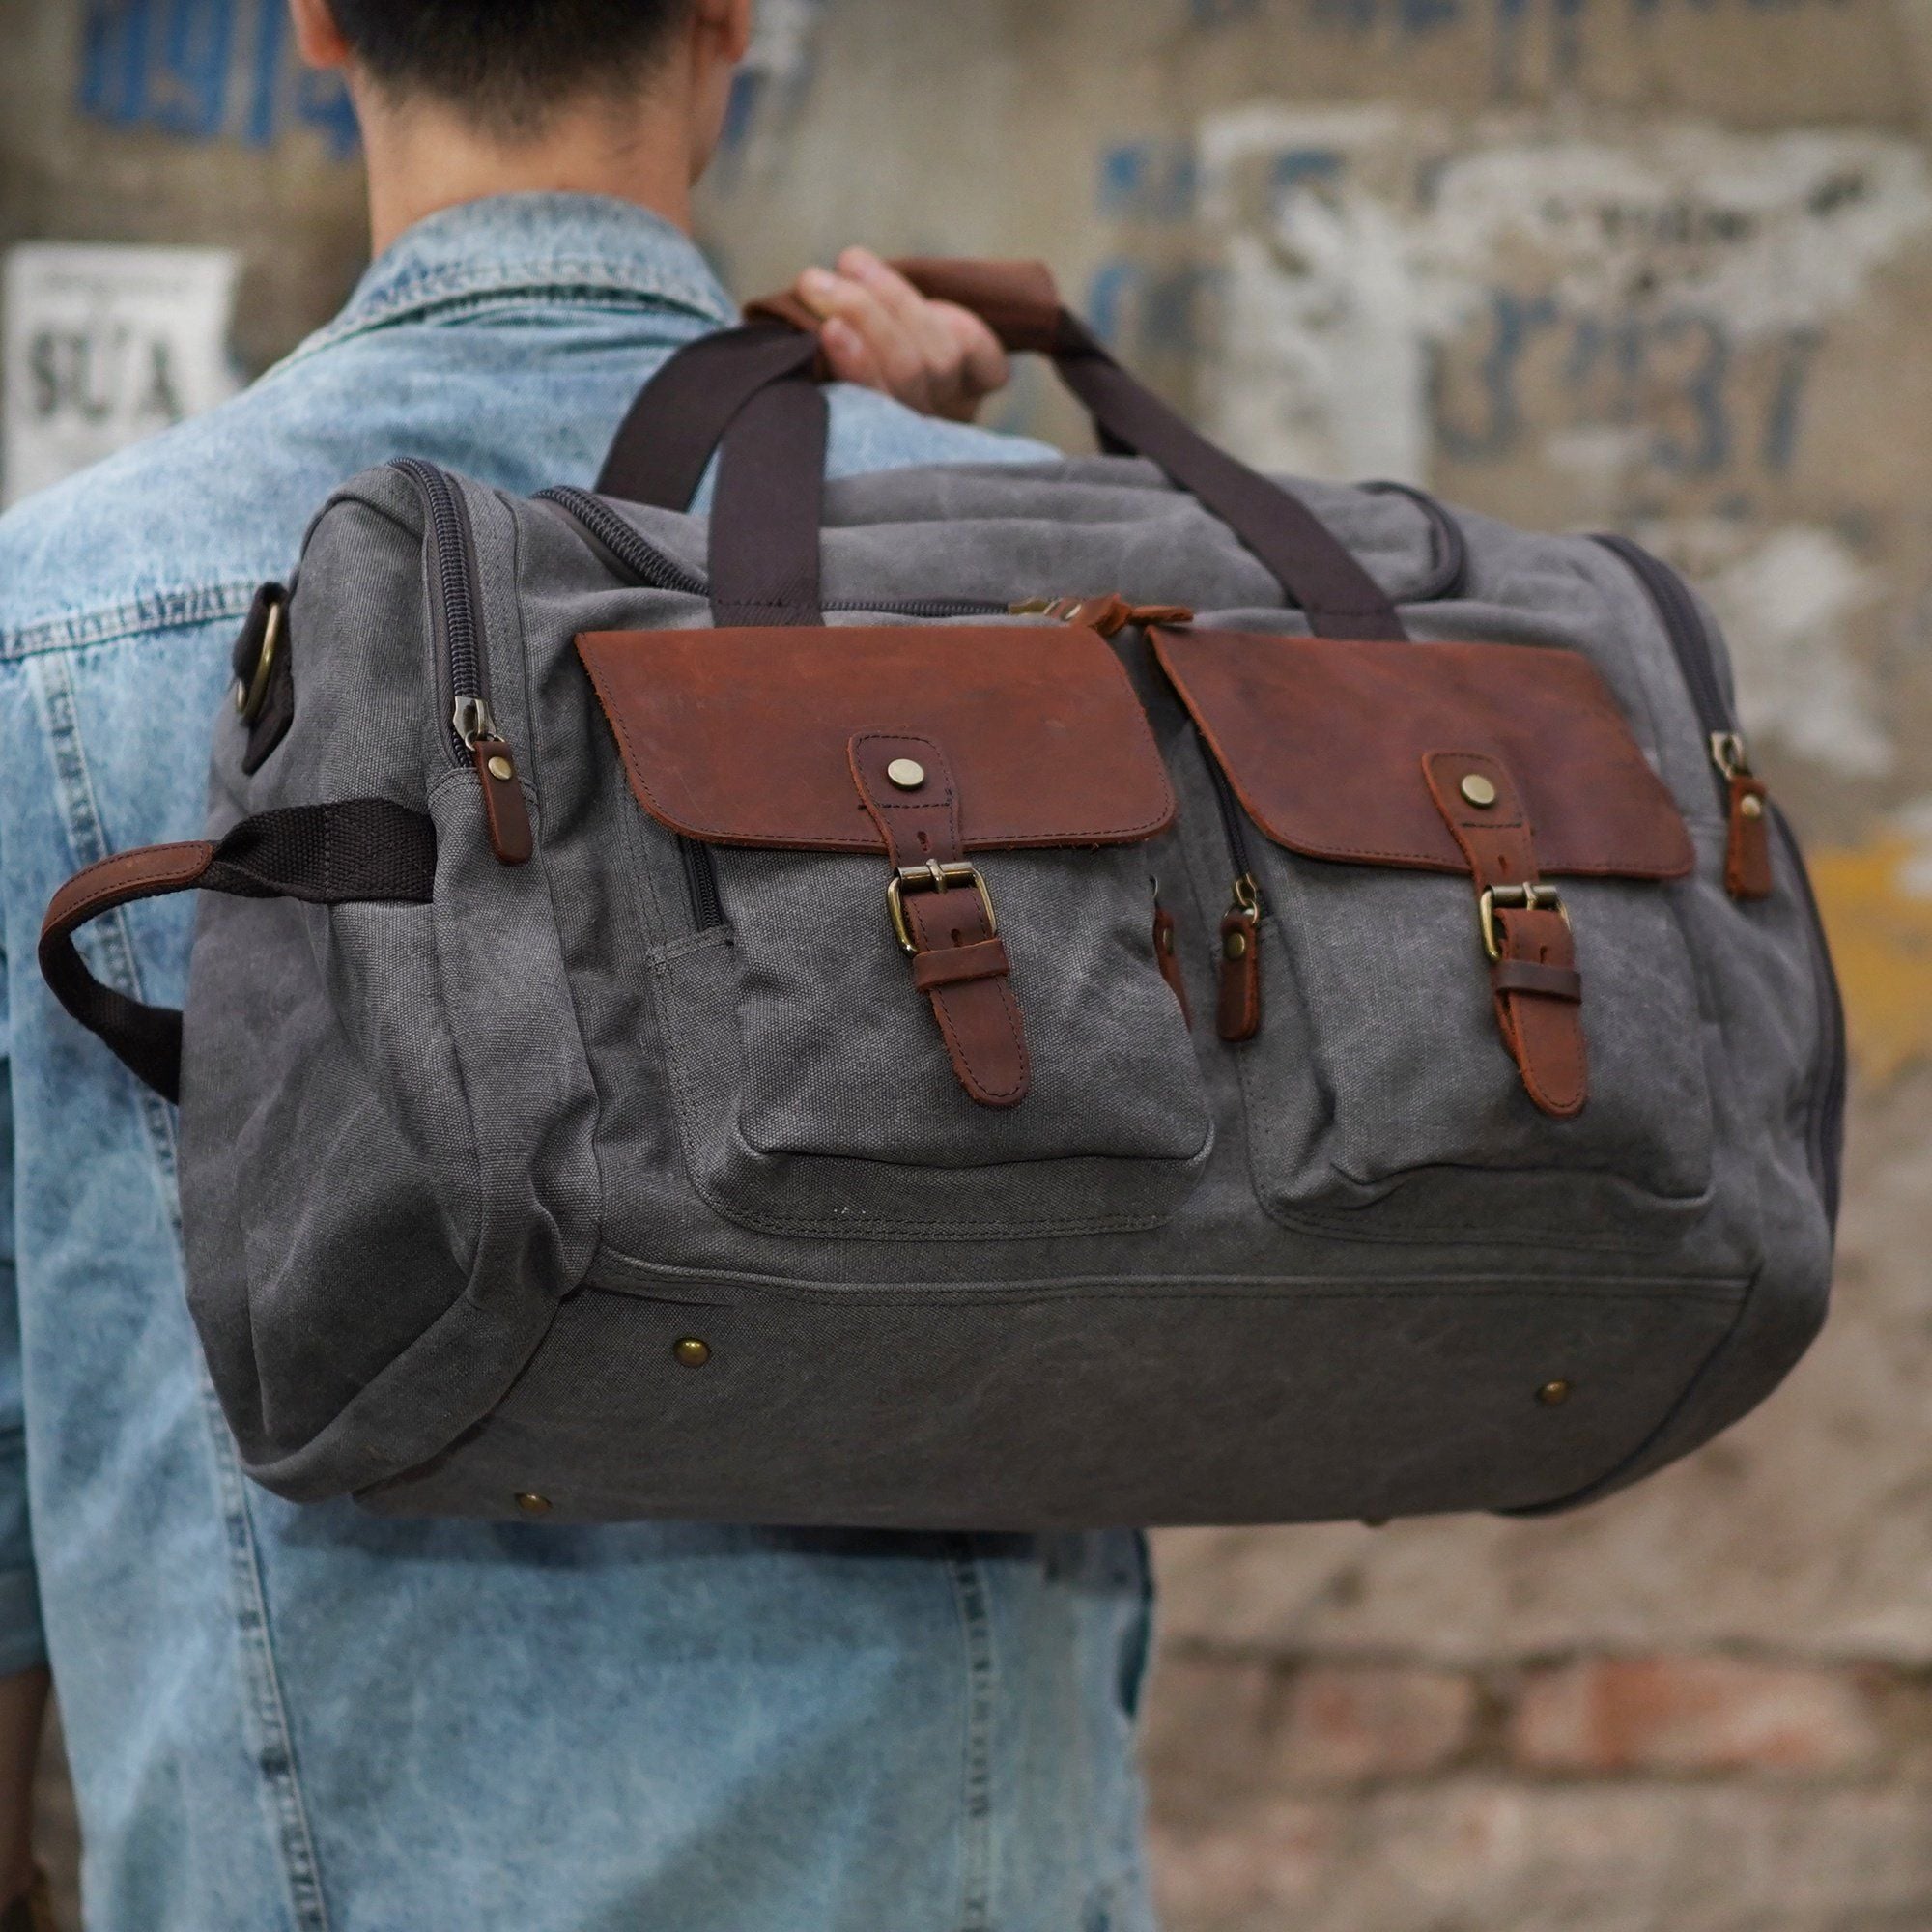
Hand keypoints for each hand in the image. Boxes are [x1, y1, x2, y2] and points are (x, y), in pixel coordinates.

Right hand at [793, 248, 1009, 422]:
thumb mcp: (824, 378)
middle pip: (908, 373)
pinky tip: (916, 292)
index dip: (858, 369)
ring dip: (893, 299)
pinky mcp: (988, 381)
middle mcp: (922, 429)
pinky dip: (952, 318)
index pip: (874, 412)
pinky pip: (980, 348)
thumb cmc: (843, 374)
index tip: (829, 327)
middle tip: (815, 280)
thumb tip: (797, 315)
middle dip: (866, 317)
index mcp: (880, 440)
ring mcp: (959, 407)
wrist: (897, 365)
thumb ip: (818, 359)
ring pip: (940, 353)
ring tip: (848, 262)